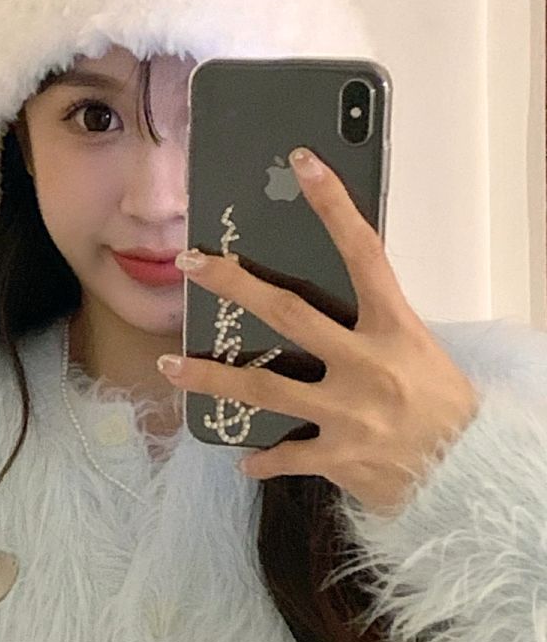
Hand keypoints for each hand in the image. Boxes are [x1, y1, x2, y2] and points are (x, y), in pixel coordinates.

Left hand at [156, 147, 481, 515]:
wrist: (470, 476)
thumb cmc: (446, 410)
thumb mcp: (420, 353)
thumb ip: (374, 331)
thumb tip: (324, 311)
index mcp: (395, 328)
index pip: (364, 254)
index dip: (335, 206)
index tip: (304, 165)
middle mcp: (368, 364)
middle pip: (288, 313)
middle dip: (235, 285)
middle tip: (191, 263)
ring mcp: (348, 411)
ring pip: (264, 387)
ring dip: (211, 377)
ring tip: (171, 367)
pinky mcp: (338, 455)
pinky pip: (287, 455)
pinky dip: (264, 460)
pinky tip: (245, 460)